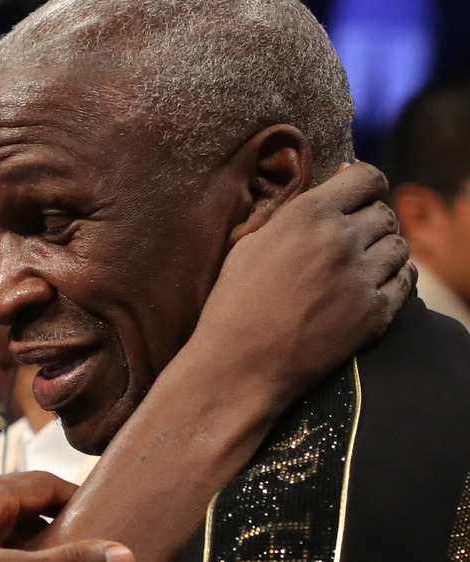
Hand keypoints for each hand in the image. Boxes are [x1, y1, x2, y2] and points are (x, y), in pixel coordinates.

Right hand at [190, 160, 411, 410]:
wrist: (240, 363)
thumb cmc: (234, 302)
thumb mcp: (248, 244)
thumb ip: (287, 212)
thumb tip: (320, 187)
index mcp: (308, 215)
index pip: (367, 177)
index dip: (364, 184)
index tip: (355, 196)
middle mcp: (342, 240)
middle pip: (385, 214)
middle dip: (370, 221)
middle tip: (350, 238)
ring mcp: (363, 277)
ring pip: (399, 247)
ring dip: (384, 250)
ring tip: (361, 263)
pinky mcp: (376, 313)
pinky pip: (406, 282)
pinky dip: (395, 278)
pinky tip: (373, 284)